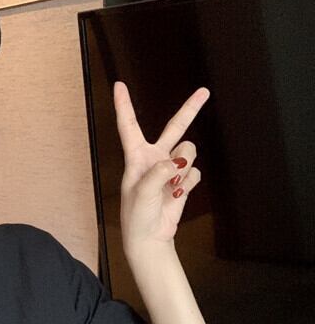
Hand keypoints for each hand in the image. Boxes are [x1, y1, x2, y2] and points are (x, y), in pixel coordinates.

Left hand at [112, 81, 209, 255]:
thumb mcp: (141, 193)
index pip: (129, 125)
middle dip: (190, 109)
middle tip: (204, 92)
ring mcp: (170, 169)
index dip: (124, 105)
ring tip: (172, 186)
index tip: (119, 85)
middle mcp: (154, 158)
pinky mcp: (183, 181)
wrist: (150, 238)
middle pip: (175, 127)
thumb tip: (176, 162)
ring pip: (189, 152)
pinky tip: (178, 195)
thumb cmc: (136, 216)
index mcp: (135, 157)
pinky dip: (188, 184)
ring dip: (184, 168)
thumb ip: (158, 173)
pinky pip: (195, 173)